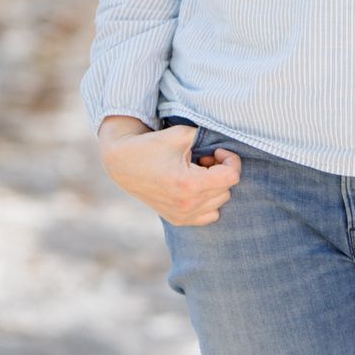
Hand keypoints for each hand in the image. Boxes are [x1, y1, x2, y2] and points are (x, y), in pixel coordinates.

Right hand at [98, 119, 240, 224]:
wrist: (123, 163)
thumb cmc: (153, 145)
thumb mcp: (183, 134)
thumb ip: (210, 138)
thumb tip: (230, 145)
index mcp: (189, 184)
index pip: (232, 177)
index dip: (230, 159)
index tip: (217, 150)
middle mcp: (187, 204)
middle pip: (227, 189)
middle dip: (221, 170)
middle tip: (205, 158)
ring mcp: (182, 215)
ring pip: (220, 202)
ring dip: (215, 186)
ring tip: (198, 171)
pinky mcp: (178, 220)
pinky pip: (210, 216)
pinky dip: (208, 201)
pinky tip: (195, 187)